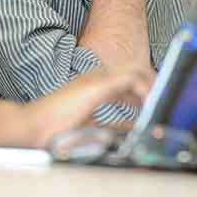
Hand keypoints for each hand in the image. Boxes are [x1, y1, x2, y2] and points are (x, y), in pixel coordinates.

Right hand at [26, 64, 154, 147]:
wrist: (32, 126)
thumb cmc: (54, 127)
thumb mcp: (90, 125)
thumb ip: (112, 124)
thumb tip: (132, 127)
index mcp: (96, 83)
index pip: (129, 77)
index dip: (145, 87)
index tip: (155, 101)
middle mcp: (99, 76)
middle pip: (137, 69)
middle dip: (153, 83)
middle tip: (163, 100)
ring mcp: (98, 78)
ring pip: (137, 70)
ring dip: (152, 84)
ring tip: (160, 101)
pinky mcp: (98, 85)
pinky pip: (132, 79)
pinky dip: (145, 89)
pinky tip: (150, 104)